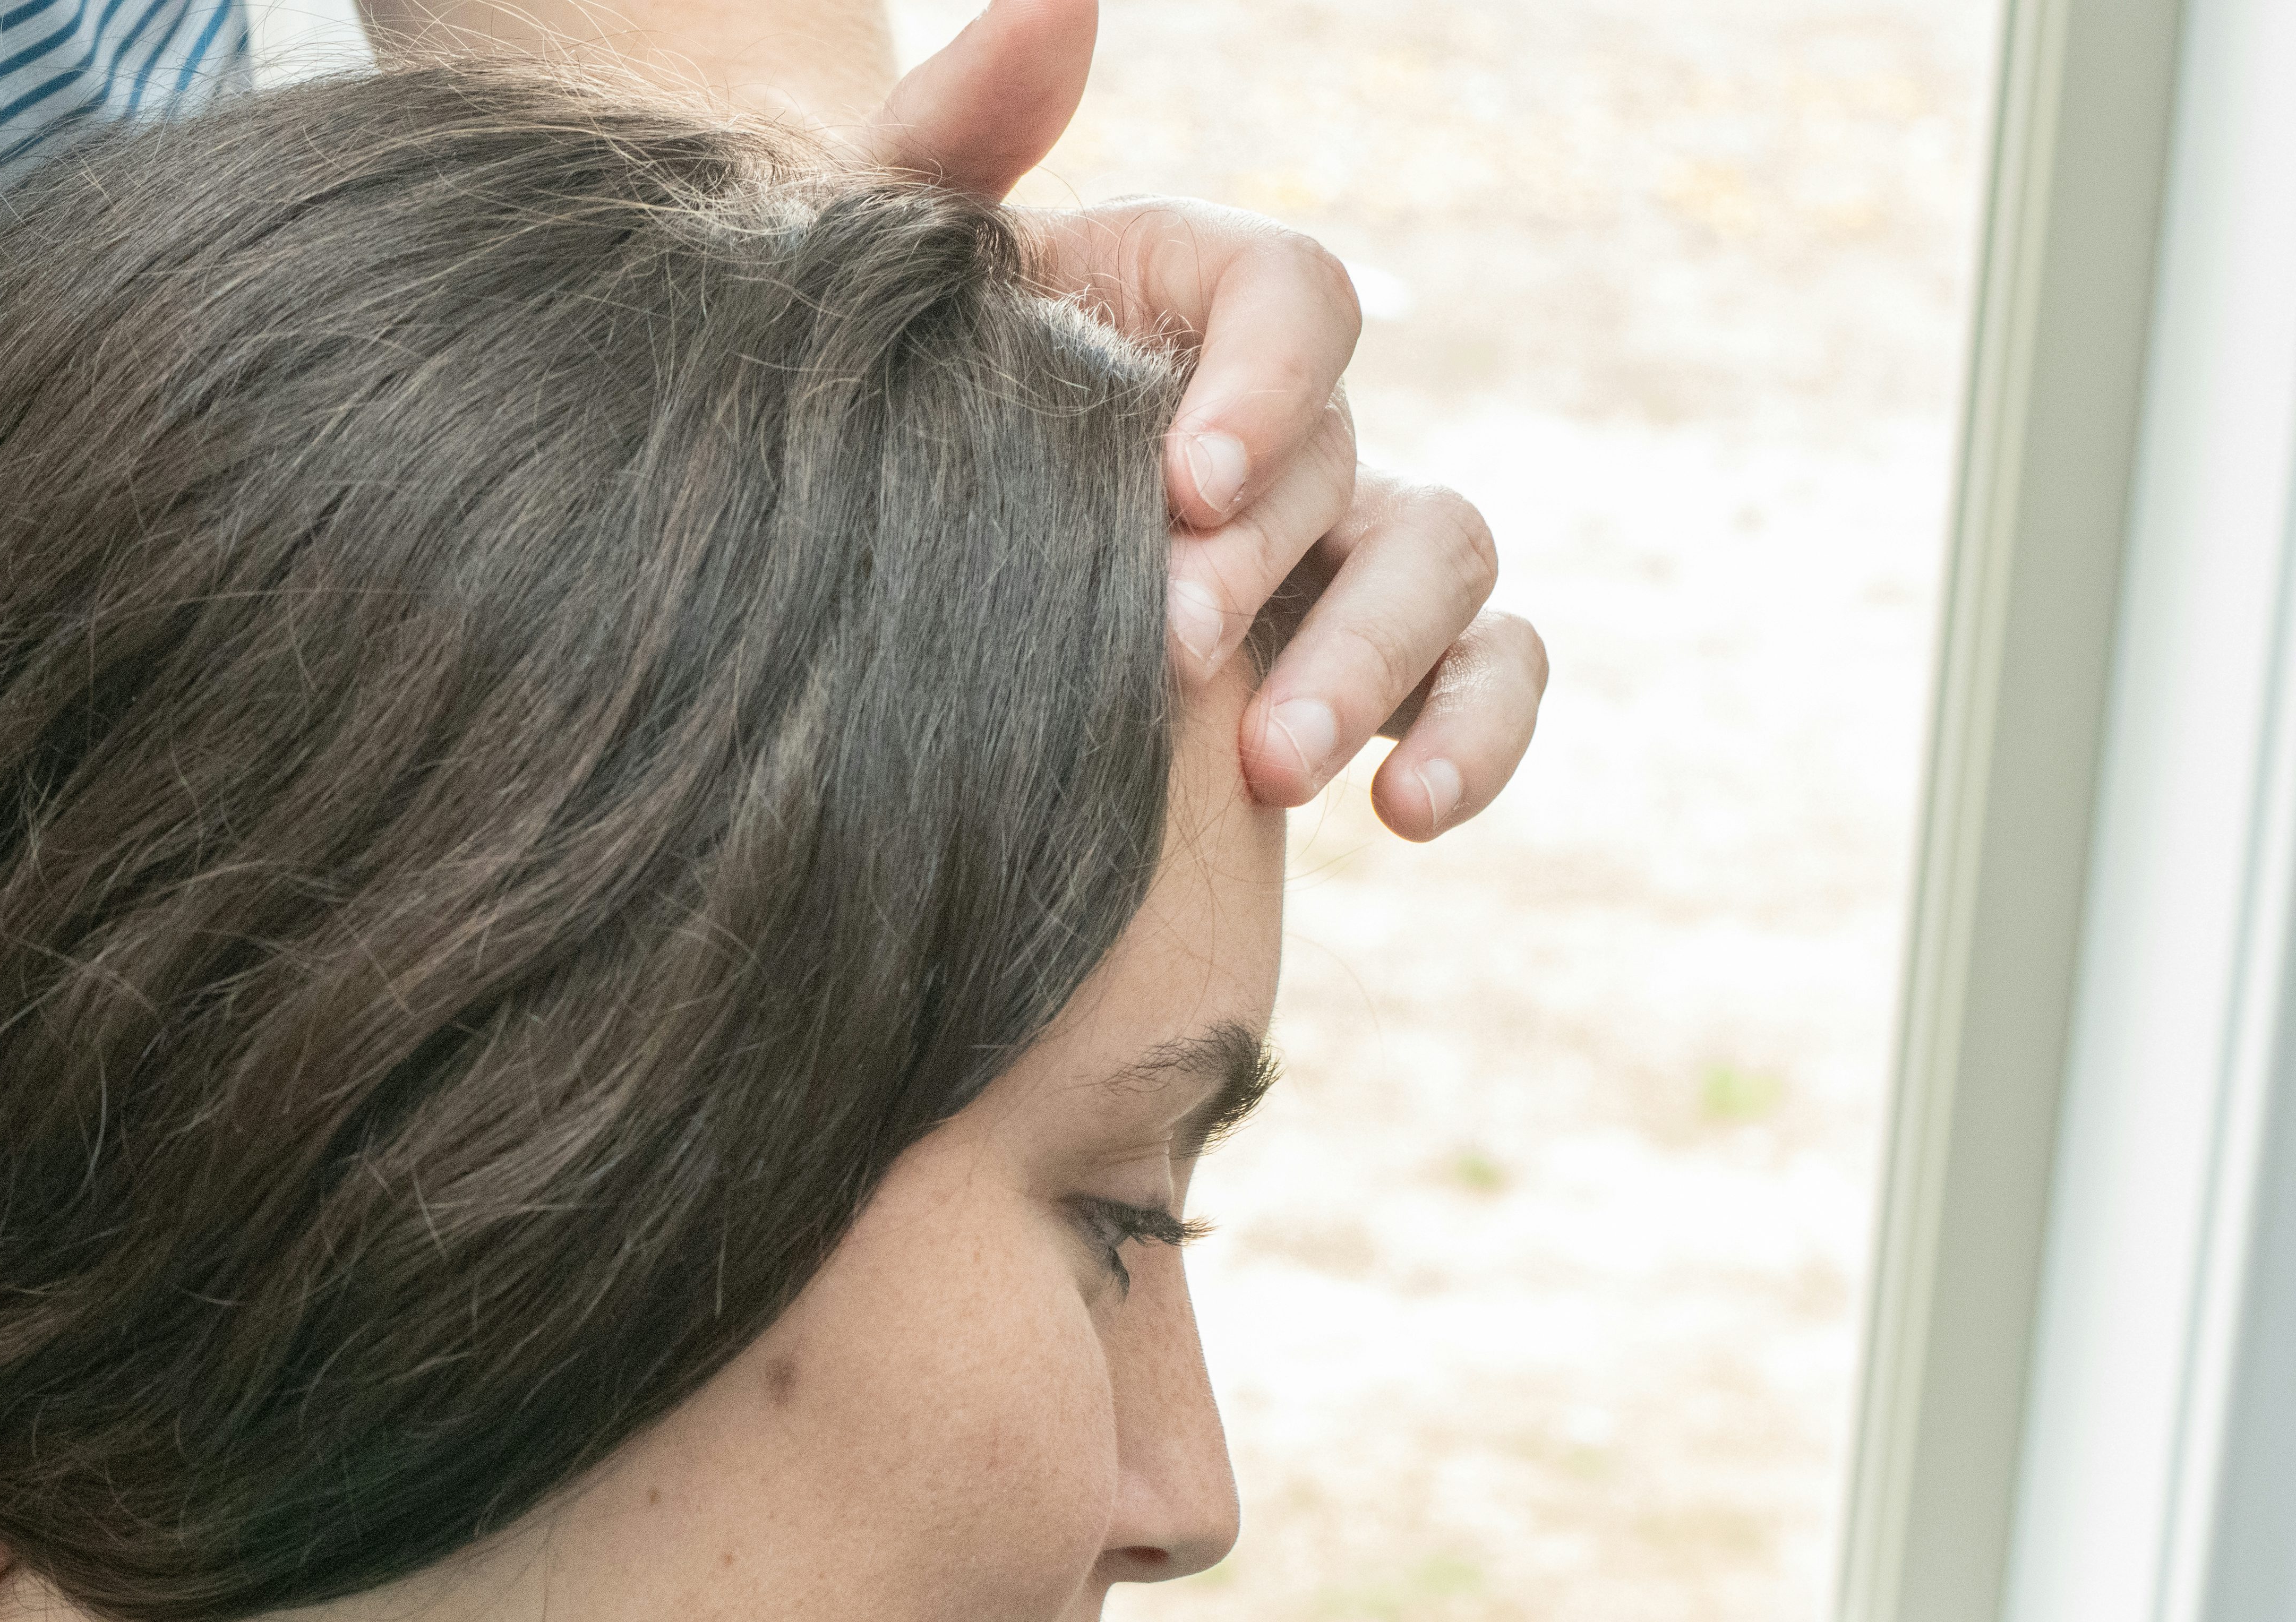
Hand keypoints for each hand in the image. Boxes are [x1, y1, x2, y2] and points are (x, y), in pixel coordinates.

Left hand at [865, 0, 1547, 834]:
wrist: (855, 588)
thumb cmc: (880, 412)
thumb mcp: (883, 281)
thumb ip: (955, 139)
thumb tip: (1061, 2)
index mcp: (1194, 313)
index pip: (1291, 298)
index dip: (1263, 380)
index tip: (1179, 480)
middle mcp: (1291, 425)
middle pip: (1353, 457)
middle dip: (1277, 561)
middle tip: (1175, 652)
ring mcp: (1343, 549)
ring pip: (1446, 569)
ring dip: (1378, 666)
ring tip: (1271, 769)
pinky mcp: (1371, 673)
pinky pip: (1487, 681)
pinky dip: (1478, 737)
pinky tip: (1404, 819)